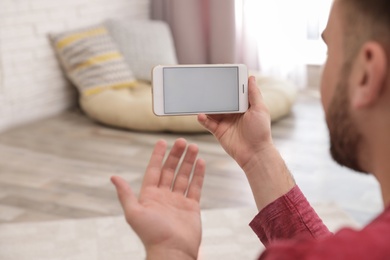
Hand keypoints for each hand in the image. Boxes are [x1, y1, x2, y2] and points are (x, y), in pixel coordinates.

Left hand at [111, 138, 204, 259]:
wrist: (172, 252)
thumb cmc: (151, 235)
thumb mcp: (134, 212)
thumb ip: (125, 193)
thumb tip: (113, 177)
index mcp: (149, 195)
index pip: (154, 170)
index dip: (158, 155)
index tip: (162, 142)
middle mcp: (163, 196)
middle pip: (170, 170)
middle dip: (176, 155)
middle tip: (182, 141)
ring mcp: (178, 201)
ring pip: (184, 176)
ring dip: (189, 161)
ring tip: (194, 147)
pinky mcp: (191, 207)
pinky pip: (195, 187)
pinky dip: (199, 174)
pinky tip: (201, 162)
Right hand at [198, 76, 293, 209]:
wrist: (254, 154)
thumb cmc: (260, 132)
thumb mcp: (260, 109)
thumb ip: (254, 94)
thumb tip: (251, 77)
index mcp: (244, 106)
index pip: (234, 92)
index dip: (229, 85)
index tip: (221, 76)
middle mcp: (233, 113)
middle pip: (221, 101)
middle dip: (214, 94)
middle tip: (205, 85)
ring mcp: (225, 121)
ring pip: (212, 110)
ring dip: (206, 106)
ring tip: (199, 99)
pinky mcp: (218, 131)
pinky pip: (208, 123)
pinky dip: (202, 118)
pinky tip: (200, 114)